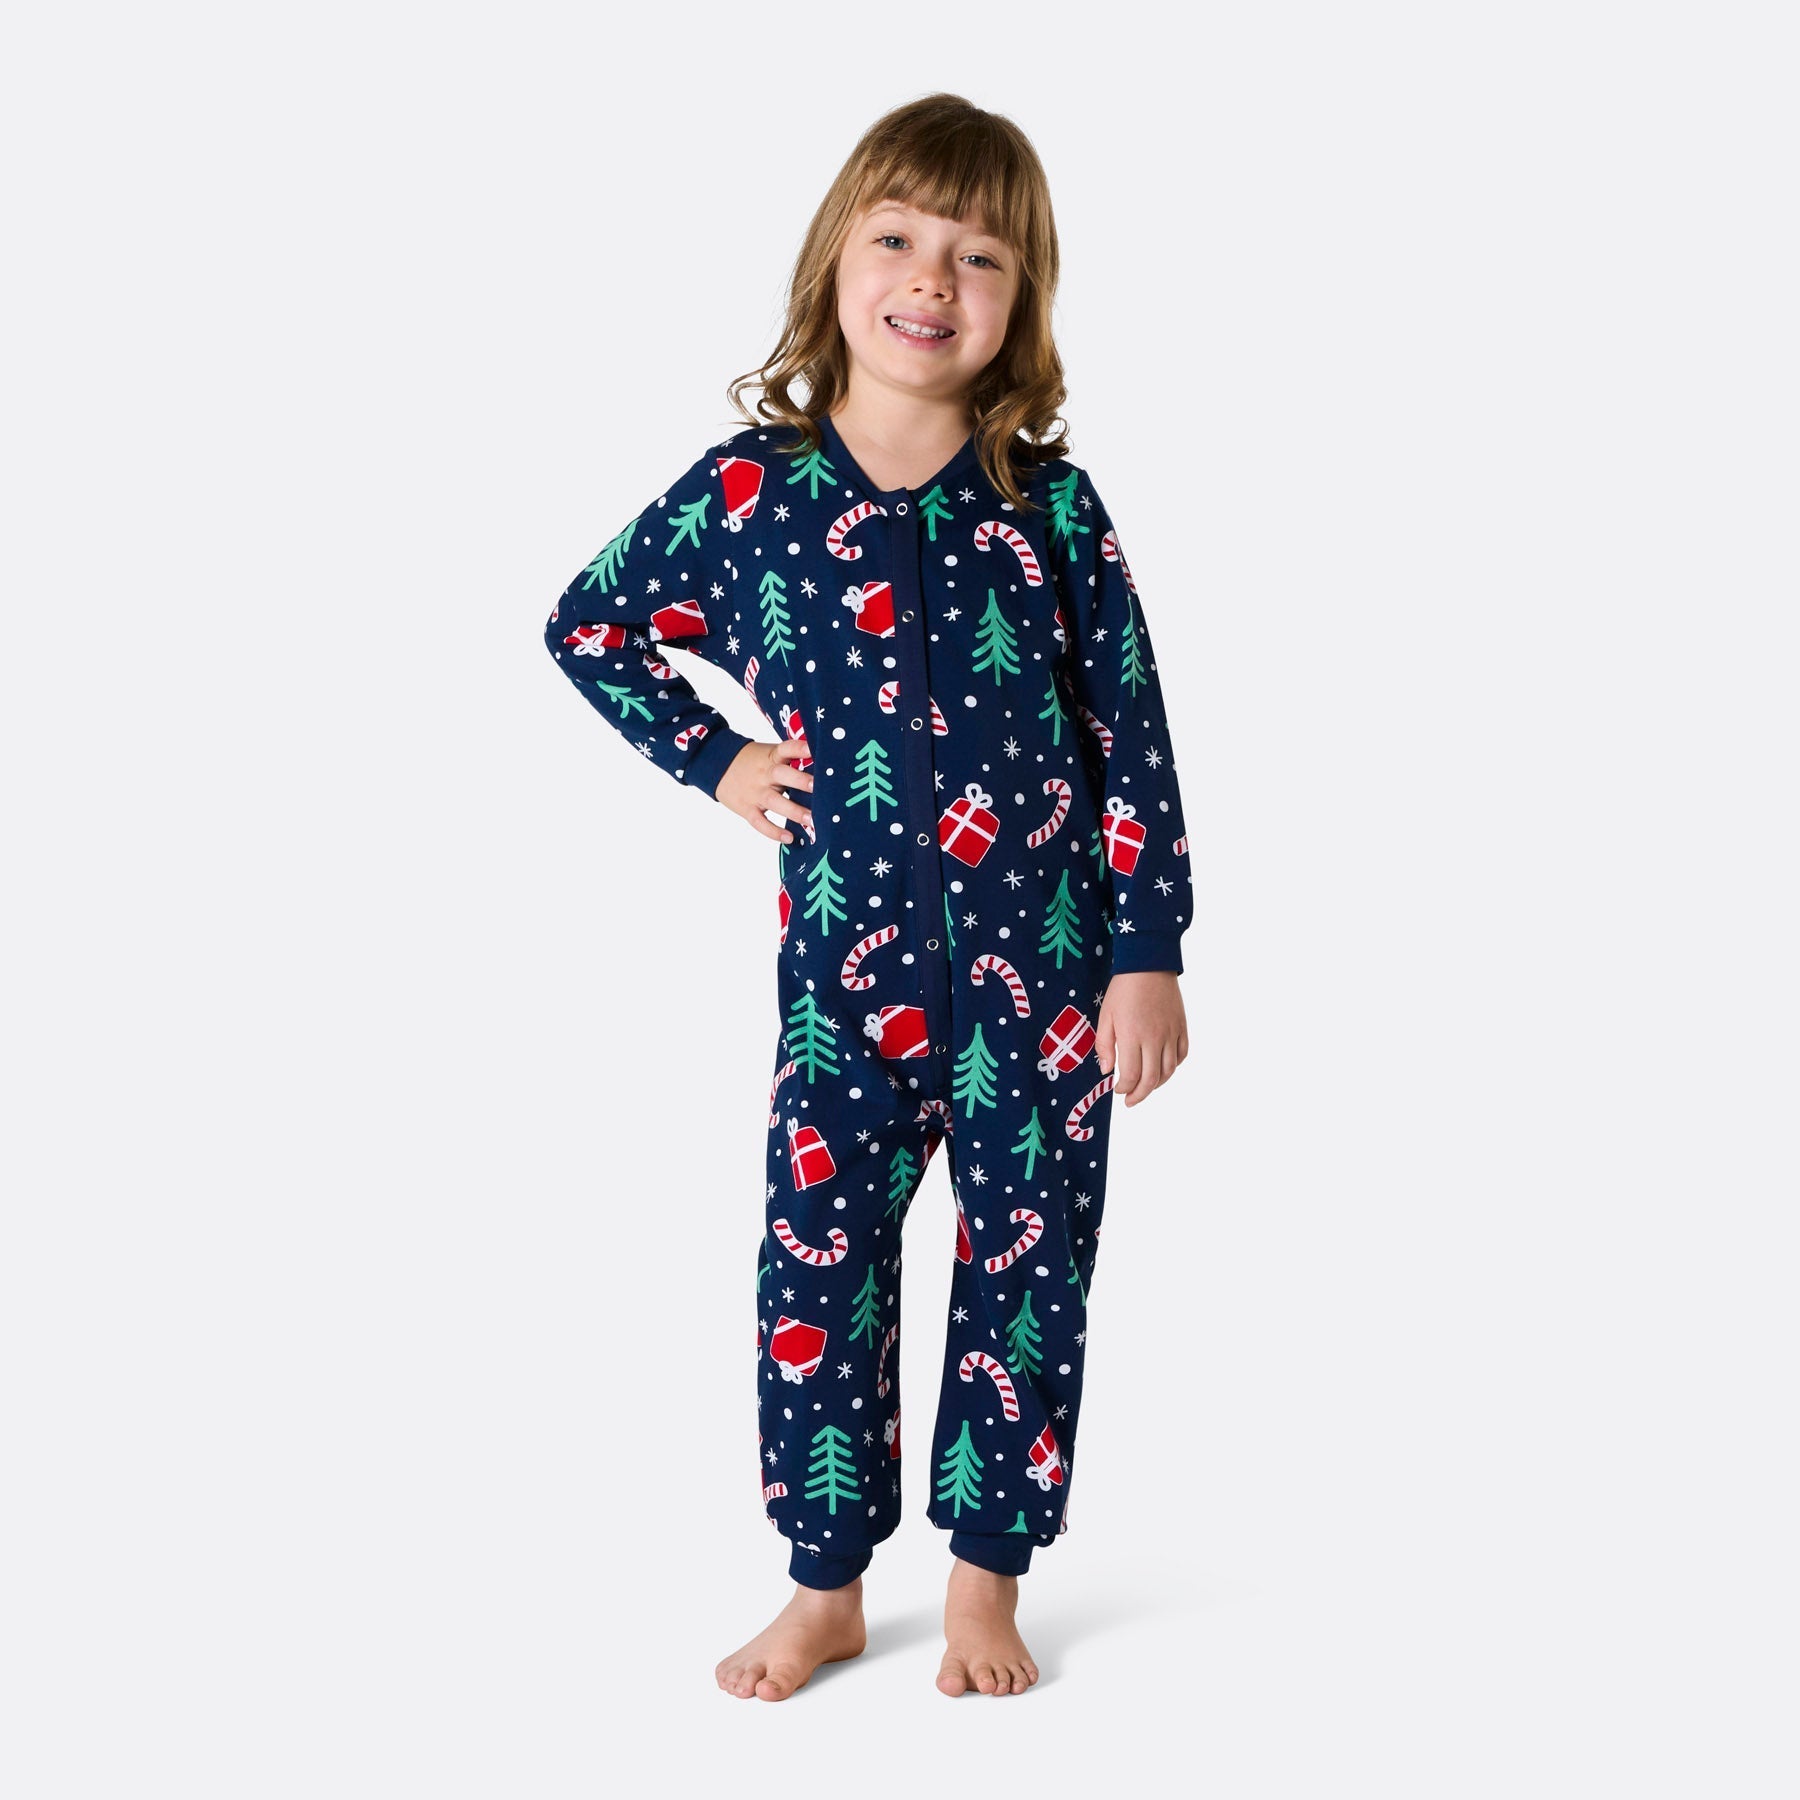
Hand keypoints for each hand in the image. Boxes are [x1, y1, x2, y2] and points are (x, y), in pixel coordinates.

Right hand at [716, 735, 814, 844]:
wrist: (717, 766)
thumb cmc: (753, 762)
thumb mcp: (769, 754)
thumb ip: (791, 760)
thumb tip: (823, 768)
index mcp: (772, 757)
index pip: (786, 749)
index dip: (800, 748)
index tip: (814, 749)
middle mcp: (765, 774)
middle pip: (783, 775)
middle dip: (800, 781)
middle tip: (818, 788)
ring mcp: (755, 792)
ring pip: (775, 802)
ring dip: (794, 811)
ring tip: (812, 820)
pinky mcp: (747, 809)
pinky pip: (760, 822)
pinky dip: (774, 832)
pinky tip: (790, 838)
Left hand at [1095, 971, 1187, 1105]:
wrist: (1149, 964)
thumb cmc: (1123, 989)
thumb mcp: (1106, 1015)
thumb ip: (1105, 1045)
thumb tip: (1107, 1071)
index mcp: (1132, 1036)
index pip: (1132, 1075)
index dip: (1124, 1088)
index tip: (1117, 1090)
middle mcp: (1155, 1038)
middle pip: (1152, 1079)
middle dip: (1140, 1095)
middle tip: (1130, 1101)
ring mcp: (1171, 1034)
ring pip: (1169, 1071)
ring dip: (1157, 1085)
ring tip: (1145, 1088)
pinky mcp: (1182, 1027)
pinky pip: (1181, 1055)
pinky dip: (1173, 1067)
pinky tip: (1162, 1069)